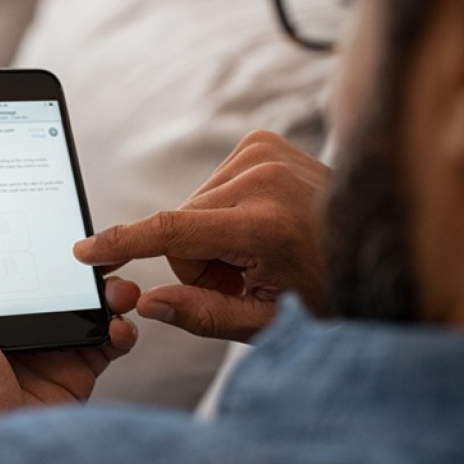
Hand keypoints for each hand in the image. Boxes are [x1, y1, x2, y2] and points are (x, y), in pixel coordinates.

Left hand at [0, 220, 138, 439]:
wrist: (2, 462)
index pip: (11, 267)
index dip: (32, 243)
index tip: (54, 220)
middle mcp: (19, 328)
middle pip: (57, 282)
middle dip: (83, 266)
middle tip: (103, 254)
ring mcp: (51, 350)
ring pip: (88, 307)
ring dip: (110, 293)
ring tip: (119, 290)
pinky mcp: (77, 372)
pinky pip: (108, 343)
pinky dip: (121, 331)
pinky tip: (119, 328)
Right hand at [74, 131, 330, 341]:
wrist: (380, 243)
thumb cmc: (329, 290)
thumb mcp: (268, 321)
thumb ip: (202, 314)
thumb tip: (147, 304)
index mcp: (265, 225)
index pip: (171, 231)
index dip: (122, 243)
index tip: (84, 250)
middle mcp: (263, 178)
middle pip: (179, 227)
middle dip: (198, 259)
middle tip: (245, 275)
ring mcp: (264, 152)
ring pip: (191, 207)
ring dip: (212, 235)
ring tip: (260, 249)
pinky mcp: (262, 141)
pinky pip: (210, 185)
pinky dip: (224, 210)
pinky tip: (260, 222)